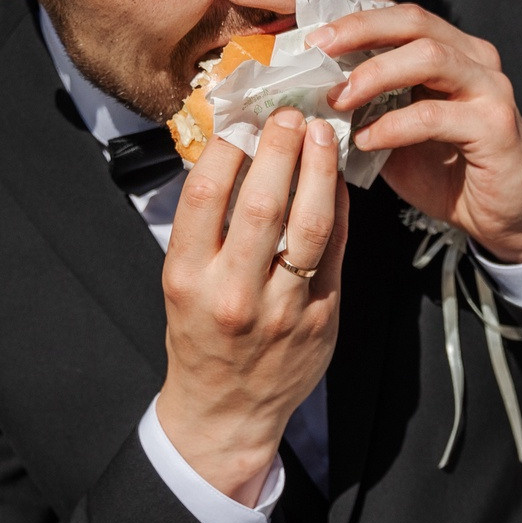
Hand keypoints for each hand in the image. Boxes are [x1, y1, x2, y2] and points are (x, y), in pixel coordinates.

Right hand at [157, 108, 349, 500]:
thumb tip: (236, 150)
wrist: (227, 409)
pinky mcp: (321, 318)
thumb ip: (206, 226)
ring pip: (308, 225)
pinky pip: (335, 251)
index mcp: (187, 277)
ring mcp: (281, 308)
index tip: (244, 117)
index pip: (205, 196)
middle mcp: (233, 292)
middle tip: (291, 113)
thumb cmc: (201, 335)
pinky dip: (339, 209)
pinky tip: (338, 180)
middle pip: (262, 203)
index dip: (229, 146)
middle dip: (281, 149)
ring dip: (320, 170)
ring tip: (323, 134)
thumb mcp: (182, 281)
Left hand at [316, 2, 521, 263]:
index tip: (309, 37)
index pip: (400, 15)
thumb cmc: (448, 171)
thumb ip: (369, 103)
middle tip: (316, 51)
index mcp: (452, 51)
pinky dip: (393, 126)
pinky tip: (367, 141)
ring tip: (337, 99)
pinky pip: (435, 115)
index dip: (353, 18)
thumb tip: (311, 89)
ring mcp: (490, 89)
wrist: (505, 217)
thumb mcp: (398, 130)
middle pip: (414, 21)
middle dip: (359, 30)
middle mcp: (475, 59)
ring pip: (428, 56)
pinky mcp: (496, 126)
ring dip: (374, 74)